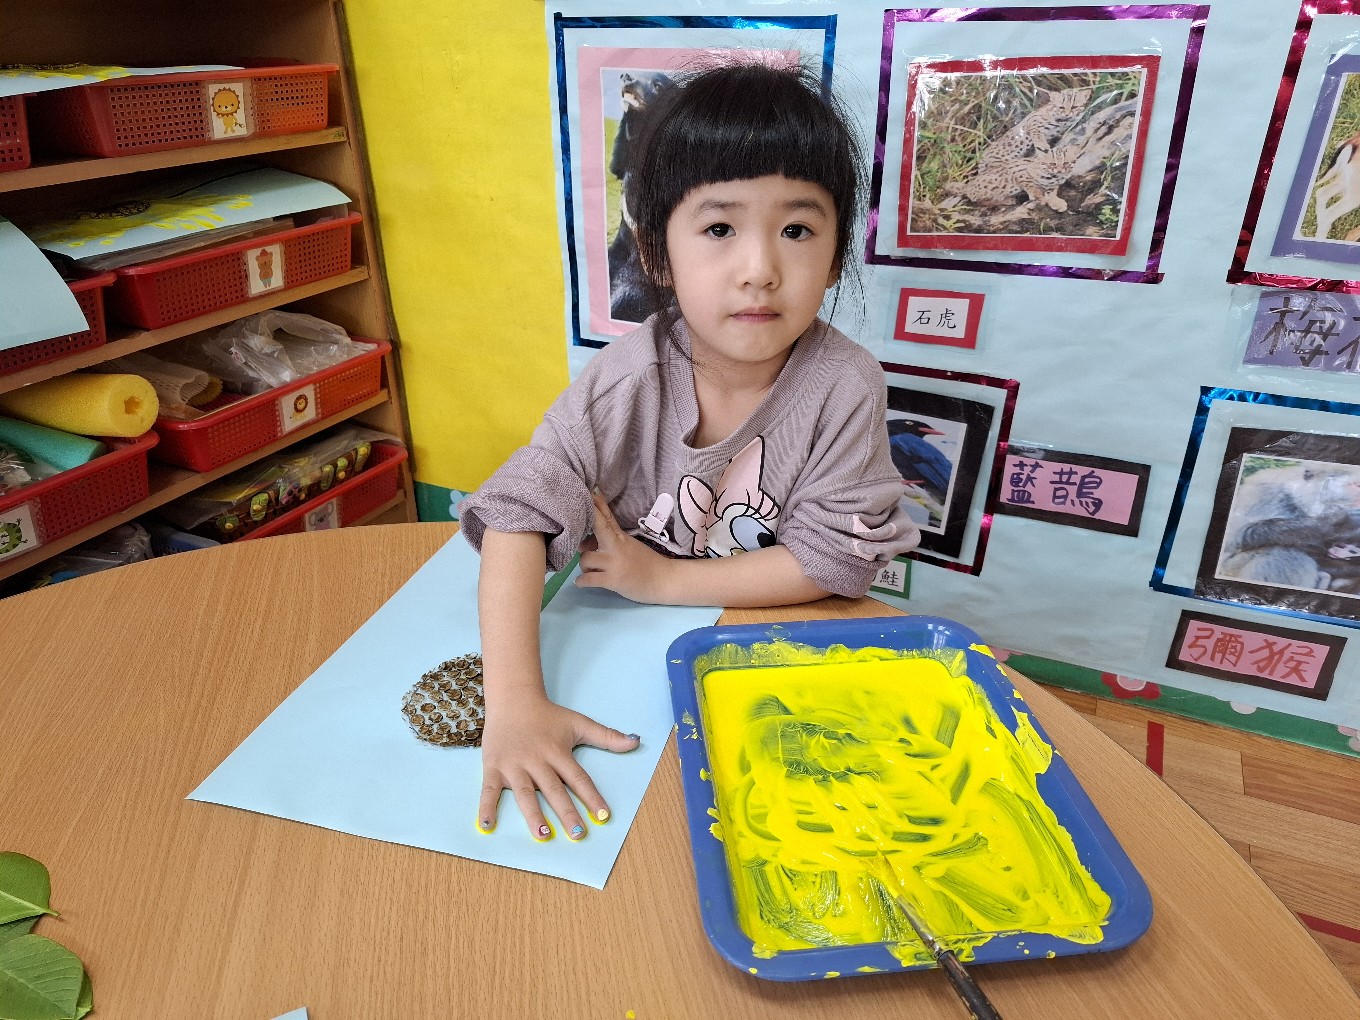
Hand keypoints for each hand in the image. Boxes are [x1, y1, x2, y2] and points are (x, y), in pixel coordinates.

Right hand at [478, 688, 639, 840]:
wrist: (513, 699)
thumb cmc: (548, 715)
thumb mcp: (579, 723)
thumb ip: (607, 736)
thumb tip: (636, 742)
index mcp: (559, 753)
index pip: (579, 779)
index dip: (592, 797)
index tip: (603, 816)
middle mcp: (537, 761)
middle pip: (555, 791)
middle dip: (567, 813)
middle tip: (578, 834)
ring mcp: (514, 766)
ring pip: (526, 794)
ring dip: (533, 815)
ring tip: (543, 835)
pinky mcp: (494, 768)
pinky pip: (489, 791)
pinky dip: (486, 808)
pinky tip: (487, 826)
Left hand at [576, 489, 671, 601]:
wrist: (664, 580)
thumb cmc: (646, 564)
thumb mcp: (628, 547)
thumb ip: (606, 542)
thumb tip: (580, 544)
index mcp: (621, 536)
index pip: (606, 517)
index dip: (596, 504)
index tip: (589, 489)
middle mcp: (617, 546)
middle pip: (598, 527)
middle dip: (586, 523)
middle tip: (576, 525)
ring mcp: (614, 563)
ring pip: (585, 559)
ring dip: (584, 566)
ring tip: (591, 571)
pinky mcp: (612, 580)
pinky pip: (588, 579)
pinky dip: (581, 581)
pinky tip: (581, 582)